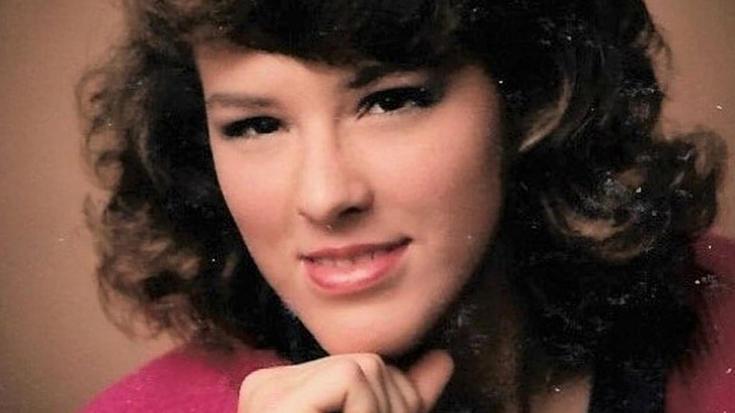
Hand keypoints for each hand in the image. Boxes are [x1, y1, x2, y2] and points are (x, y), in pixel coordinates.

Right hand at [238, 350, 453, 412]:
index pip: (359, 370)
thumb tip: (444, 359)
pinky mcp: (272, 401)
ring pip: (365, 367)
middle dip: (388, 409)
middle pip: (365, 363)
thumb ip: (403, 397)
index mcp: (286, 391)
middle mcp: (268, 385)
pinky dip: (365, 412)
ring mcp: (267, 392)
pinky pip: (351, 378)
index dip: (392, 403)